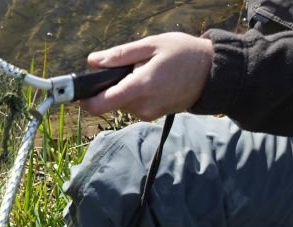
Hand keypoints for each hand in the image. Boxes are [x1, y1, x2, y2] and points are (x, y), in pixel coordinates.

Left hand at [79, 33, 213, 119]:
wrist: (214, 73)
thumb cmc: (184, 54)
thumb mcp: (152, 45)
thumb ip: (120, 55)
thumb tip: (93, 61)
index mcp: (140, 87)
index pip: (101, 103)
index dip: (85, 99)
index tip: (78, 91)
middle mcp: (142, 106)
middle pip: (109, 101)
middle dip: (111, 85)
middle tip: (130, 67)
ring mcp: (149, 113)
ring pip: (121, 103)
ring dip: (125, 89)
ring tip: (146, 72)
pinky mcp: (154, 115)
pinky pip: (134, 105)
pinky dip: (136, 94)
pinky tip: (153, 81)